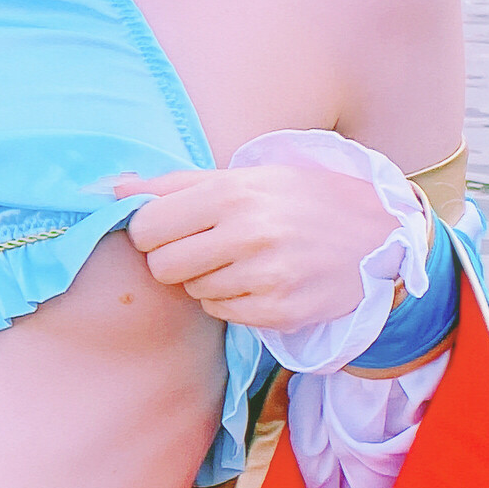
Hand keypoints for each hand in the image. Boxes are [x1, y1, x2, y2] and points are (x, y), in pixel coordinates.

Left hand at [118, 164, 393, 331]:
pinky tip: (257, 279)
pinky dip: (229, 299)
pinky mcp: (279, 311)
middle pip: (161, 266)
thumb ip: (174, 183)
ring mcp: (265, 276)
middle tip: (203, 245)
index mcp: (232, 191)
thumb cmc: (300, 197)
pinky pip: (221, 312)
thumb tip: (111, 189)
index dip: (151, 229)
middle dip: (172, 258)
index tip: (170, 226)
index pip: (147, 226)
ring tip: (240, 257)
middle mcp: (247, 233)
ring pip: (191, 291)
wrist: (376, 232)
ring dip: (205, 278)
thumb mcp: (243, 175)